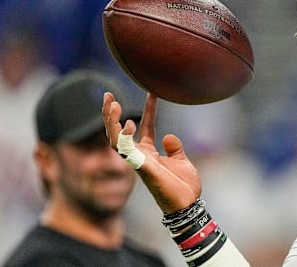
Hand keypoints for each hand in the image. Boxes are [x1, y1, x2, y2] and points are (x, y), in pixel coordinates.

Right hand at [103, 92, 200, 212]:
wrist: (188, 204)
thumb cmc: (184, 187)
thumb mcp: (181, 161)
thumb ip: (174, 148)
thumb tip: (168, 136)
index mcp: (150, 153)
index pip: (146, 126)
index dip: (149, 109)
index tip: (152, 92)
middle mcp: (140, 156)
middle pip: (120, 132)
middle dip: (112, 114)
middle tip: (108, 95)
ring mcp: (139, 162)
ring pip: (116, 140)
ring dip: (111, 123)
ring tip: (111, 104)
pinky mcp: (141, 168)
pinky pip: (127, 152)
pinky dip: (124, 138)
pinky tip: (126, 124)